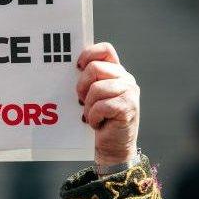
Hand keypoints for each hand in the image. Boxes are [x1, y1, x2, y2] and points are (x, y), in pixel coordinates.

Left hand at [76, 42, 139, 166]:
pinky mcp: (128, 107)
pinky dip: (94, 117)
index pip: (105, 50)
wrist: (112, 148)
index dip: (88, 54)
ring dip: (88, 106)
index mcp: (116, 73)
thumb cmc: (98, 122)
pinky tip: (98, 124)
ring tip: (92, 116)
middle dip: (82, 86)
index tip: (77, 67)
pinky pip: (101, 105)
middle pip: (95, 68)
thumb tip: (68, 70)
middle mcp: (126, 79)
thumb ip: (87, 81)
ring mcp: (129, 92)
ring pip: (96, 88)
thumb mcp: (91, 98)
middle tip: (82, 102)